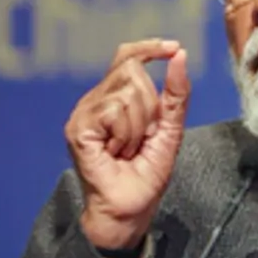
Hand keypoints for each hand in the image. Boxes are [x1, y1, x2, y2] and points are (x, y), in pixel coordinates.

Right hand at [64, 38, 190, 250]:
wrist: (130, 210)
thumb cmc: (146, 173)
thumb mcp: (169, 128)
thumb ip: (175, 93)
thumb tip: (180, 54)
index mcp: (113, 97)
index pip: (127, 56)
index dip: (149, 47)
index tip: (173, 47)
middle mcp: (95, 100)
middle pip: (132, 71)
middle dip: (149, 107)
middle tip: (140, 139)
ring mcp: (84, 113)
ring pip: (126, 91)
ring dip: (138, 126)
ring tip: (128, 149)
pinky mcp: (78, 128)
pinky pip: (114, 110)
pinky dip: (126, 133)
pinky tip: (116, 152)